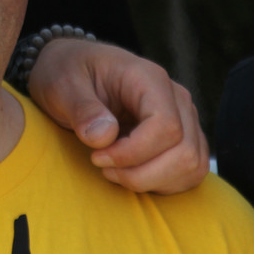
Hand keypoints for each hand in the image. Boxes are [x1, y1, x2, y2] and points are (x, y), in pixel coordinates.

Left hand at [26, 38, 208, 193]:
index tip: (97, 157)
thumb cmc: (68, 72)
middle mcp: (176, 97)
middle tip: (103, 167)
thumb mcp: (62, 84)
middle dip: (141, 173)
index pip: (165, 127)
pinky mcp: (183, 138)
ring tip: (114, 171)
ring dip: (152, 181)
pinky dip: (163, 183)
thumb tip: (104, 137)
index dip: (133, 154)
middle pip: (184, 151)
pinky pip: (191, 171)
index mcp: (149, 78)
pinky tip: (130, 174)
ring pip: (192, 165)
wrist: (73, 69)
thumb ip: (82, 109)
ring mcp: (184, 118)